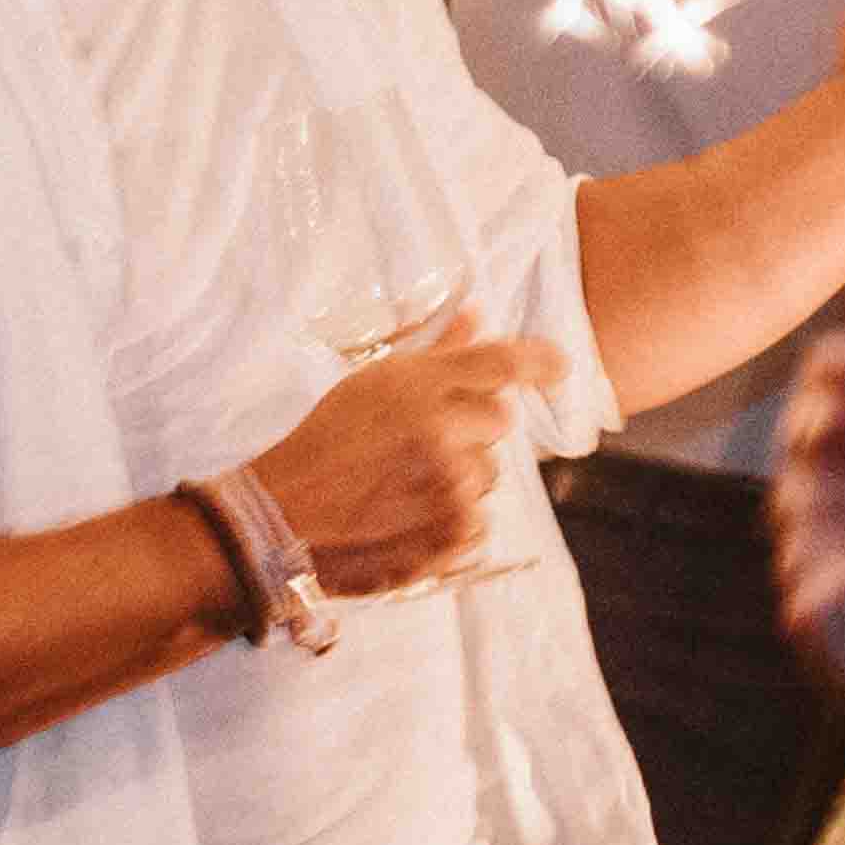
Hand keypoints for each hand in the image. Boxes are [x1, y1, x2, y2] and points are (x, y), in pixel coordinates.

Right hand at [235, 323, 569, 598]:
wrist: (283, 515)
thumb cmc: (324, 445)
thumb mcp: (372, 384)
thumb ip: (436, 351)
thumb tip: (478, 312)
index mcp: (417, 386)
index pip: (502, 362)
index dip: (542, 361)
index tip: (560, 367)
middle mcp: (441, 430)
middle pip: (498, 419)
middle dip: (469, 430)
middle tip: (418, 444)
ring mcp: (451, 484)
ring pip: (489, 472)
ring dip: (459, 478)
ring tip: (404, 485)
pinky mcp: (455, 531)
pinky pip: (481, 519)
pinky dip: (453, 522)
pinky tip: (408, 517)